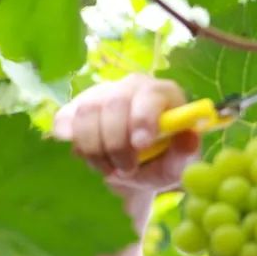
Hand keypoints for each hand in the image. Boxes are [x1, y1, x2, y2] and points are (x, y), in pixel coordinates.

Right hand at [52, 73, 199, 198]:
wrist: (137, 168)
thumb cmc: (162, 162)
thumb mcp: (178, 165)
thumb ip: (185, 152)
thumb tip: (190, 137)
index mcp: (164, 94)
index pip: (150, 96)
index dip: (143, 119)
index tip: (140, 145)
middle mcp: (133, 86)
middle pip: (114, 105)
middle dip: (116, 144)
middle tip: (125, 169)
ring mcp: (103, 93)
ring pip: (87, 113)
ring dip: (94, 148)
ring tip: (109, 168)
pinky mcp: (79, 105)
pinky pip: (66, 118)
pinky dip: (71, 139)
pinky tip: (81, 155)